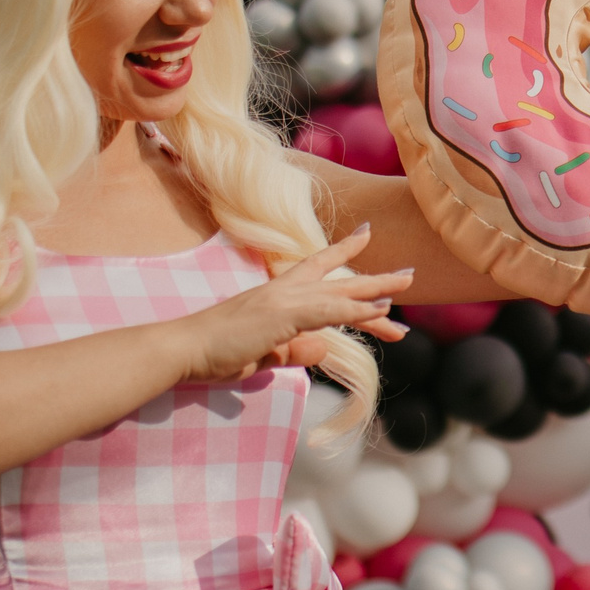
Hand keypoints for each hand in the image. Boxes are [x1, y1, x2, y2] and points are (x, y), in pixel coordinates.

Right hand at [175, 224, 411, 382]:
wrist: (182, 349)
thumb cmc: (213, 352)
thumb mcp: (262, 353)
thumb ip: (293, 351)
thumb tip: (323, 349)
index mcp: (275, 296)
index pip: (315, 268)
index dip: (342, 252)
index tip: (366, 235)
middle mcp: (282, 290)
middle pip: (337, 278)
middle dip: (373, 277)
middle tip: (407, 273)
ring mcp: (282, 300)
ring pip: (340, 292)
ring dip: (376, 290)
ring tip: (406, 284)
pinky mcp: (282, 315)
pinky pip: (329, 312)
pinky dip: (356, 310)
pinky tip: (381, 311)